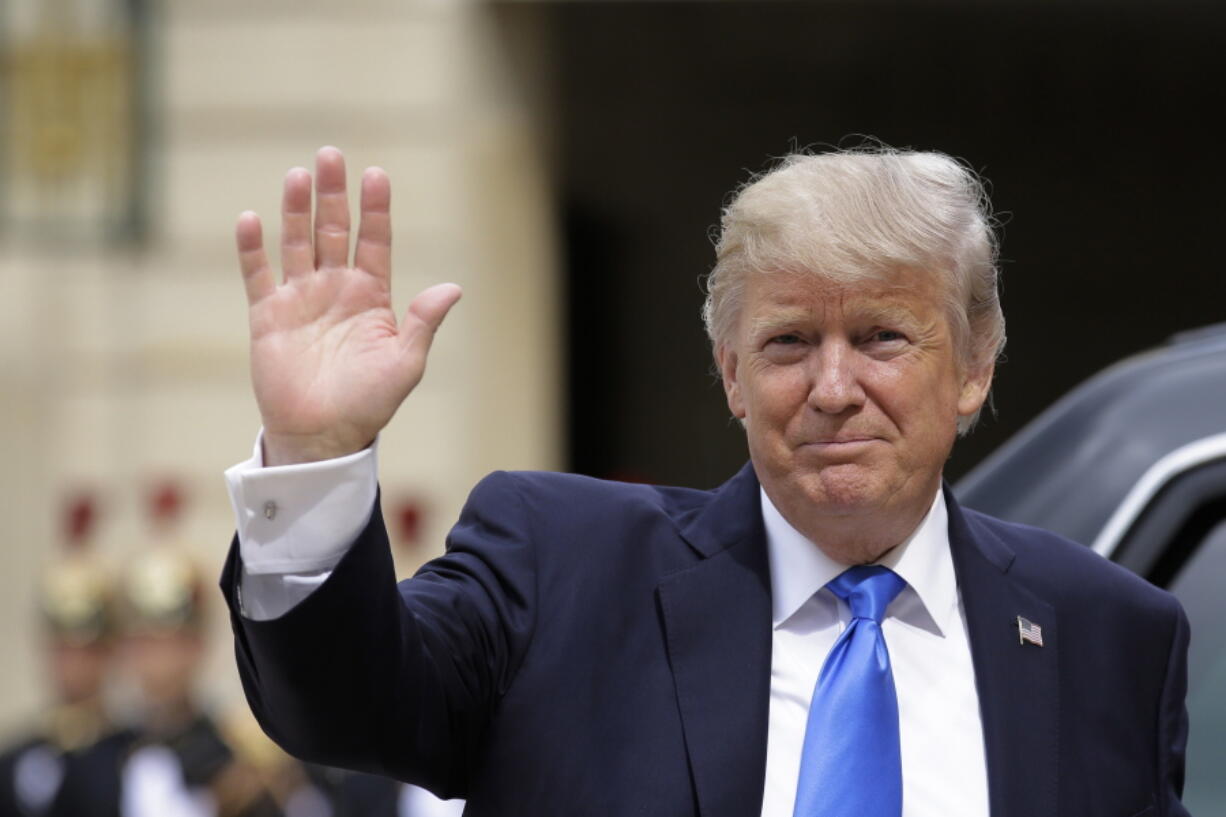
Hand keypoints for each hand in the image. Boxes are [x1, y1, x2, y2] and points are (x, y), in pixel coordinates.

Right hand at [236, 147, 461, 464]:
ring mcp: (300, 299)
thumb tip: (453, 287)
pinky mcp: (267, 316)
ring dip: (295, 209)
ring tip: (298, 175)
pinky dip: (252, 248)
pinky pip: (258, 275)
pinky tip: (251, 219)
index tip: (377, 175)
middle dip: (333, 194)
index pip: (374, 242)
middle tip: (330, 155)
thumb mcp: (405, 363)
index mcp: (371, 297)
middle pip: (333, 230)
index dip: (375, 209)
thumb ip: (423, 323)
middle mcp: (335, 289)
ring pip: (297, 242)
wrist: (323, 436)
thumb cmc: (369, 403)